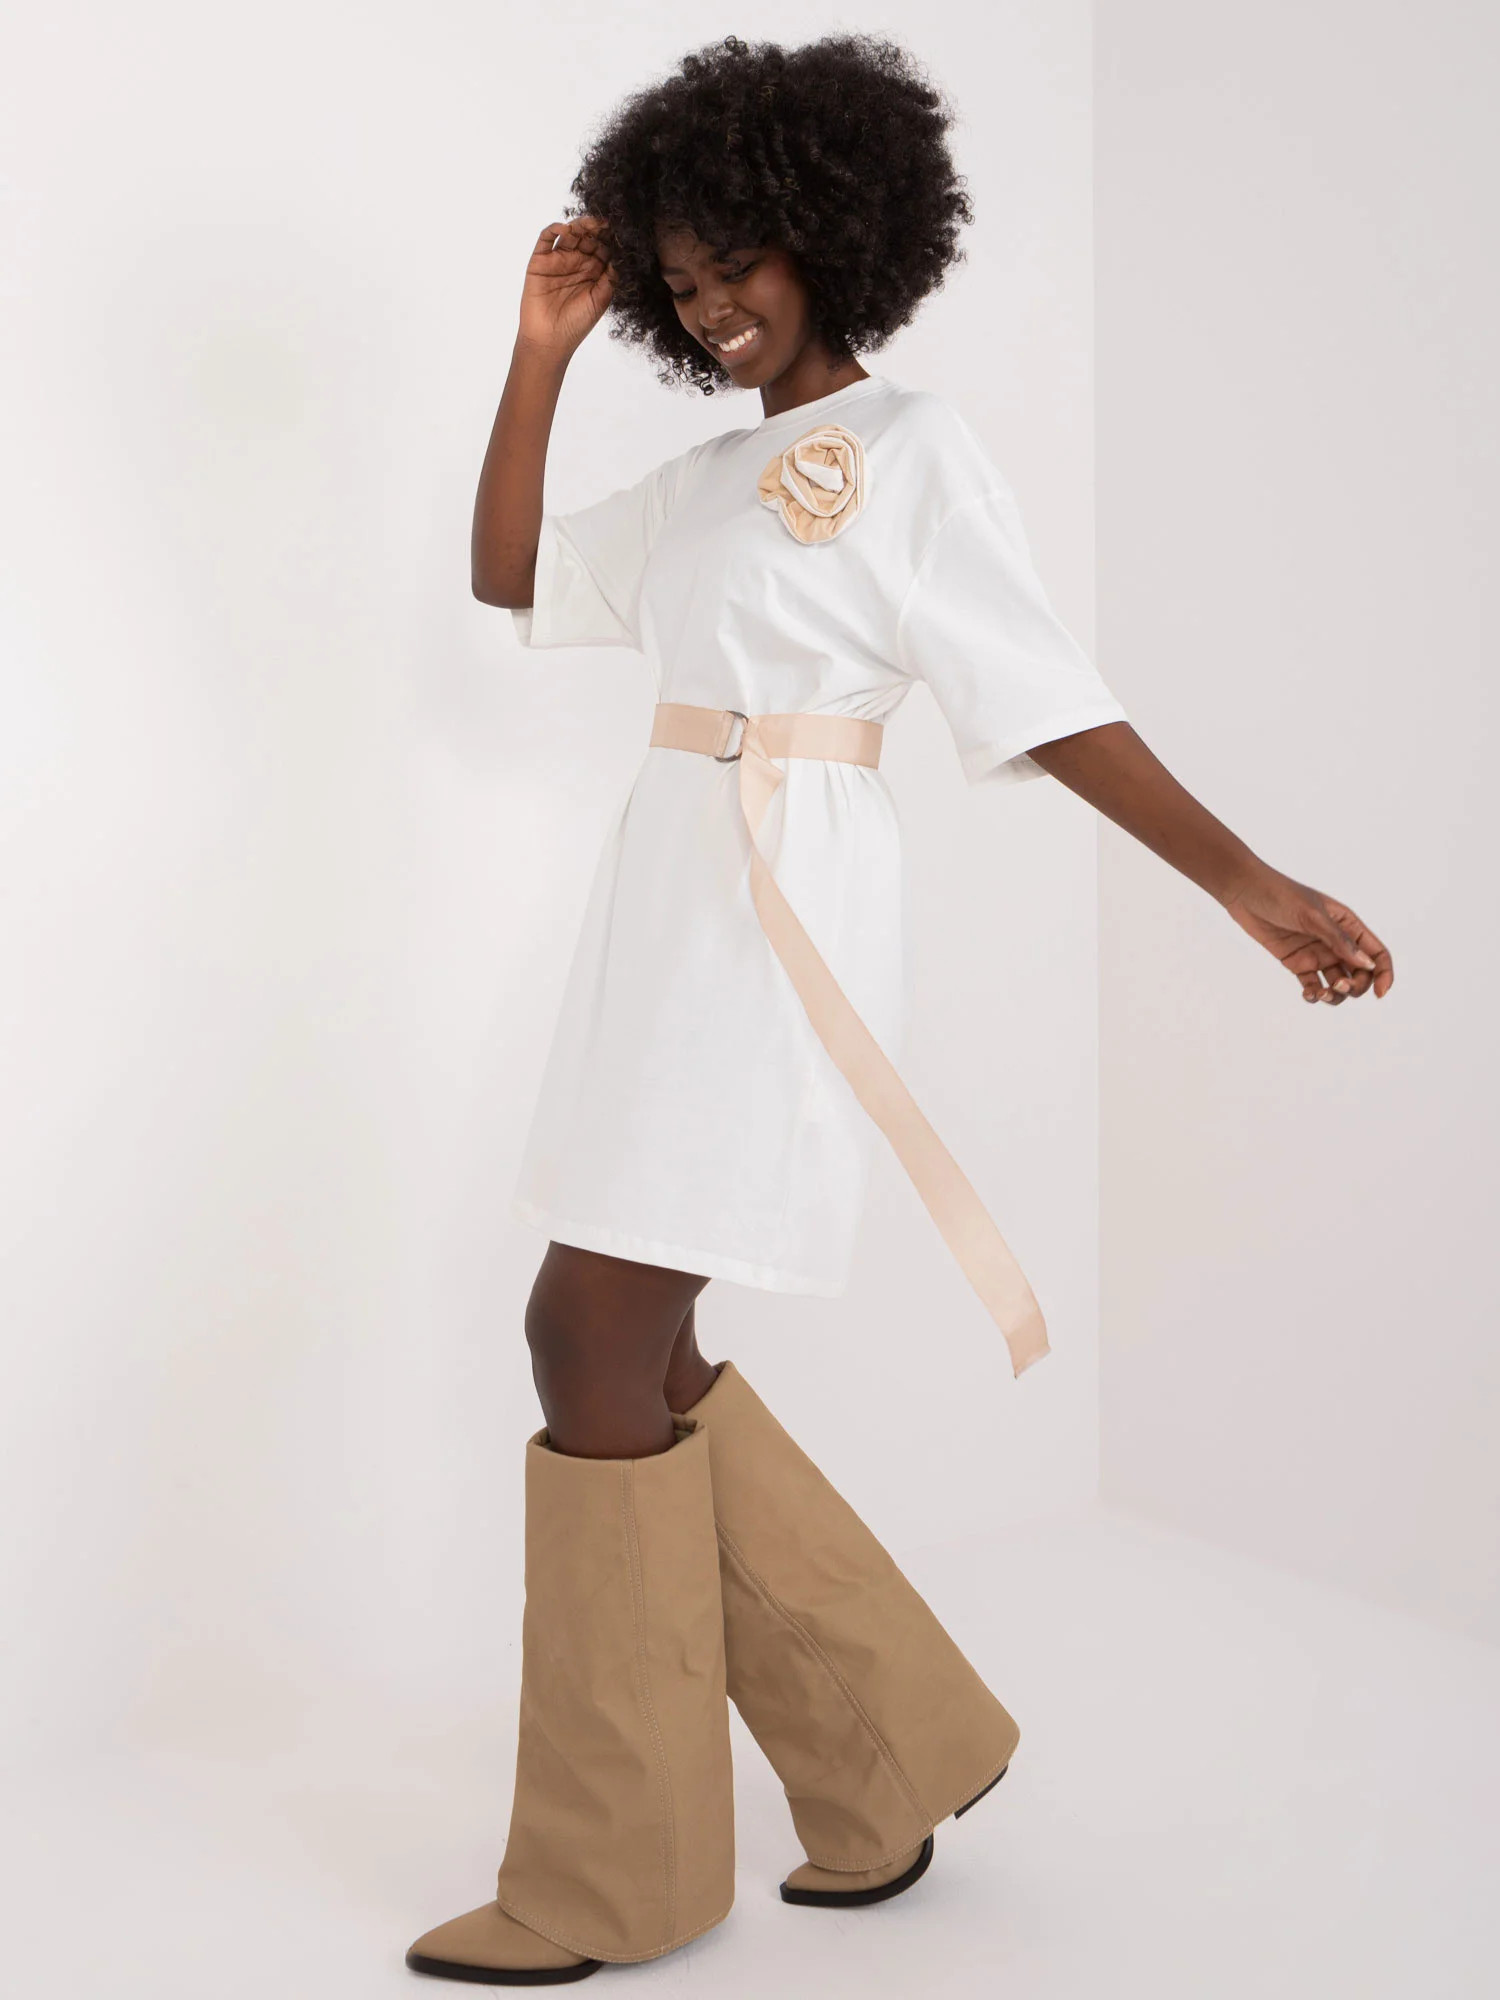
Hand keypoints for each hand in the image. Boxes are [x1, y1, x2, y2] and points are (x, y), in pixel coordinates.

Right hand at [517, 214, 616, 358]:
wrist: (550, 340)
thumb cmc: (577, 324)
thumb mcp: (601, 299)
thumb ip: (611, 277)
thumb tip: (622, 255)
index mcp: (593, 271)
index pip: (603, 247)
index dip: (611, 239)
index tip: (621, 231)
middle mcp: (576, 262)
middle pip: (587, 237)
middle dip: (597, 229)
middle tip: (606, 223)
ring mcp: (557, 260)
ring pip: (569, 234)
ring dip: (579, 225)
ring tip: (590, 223)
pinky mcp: (540, 261)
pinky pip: (545, 239)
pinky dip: (553, 229)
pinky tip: (565, 229)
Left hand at [1220, 866, 1392, 1004]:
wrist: (1245, 892)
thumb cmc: (1281, 896)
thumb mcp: (1312, 916)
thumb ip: (1339, 940)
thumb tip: (1367, 964)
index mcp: (1348, 925)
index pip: (1377, 953)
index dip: (1384, 974)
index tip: (1380, 993)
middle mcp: (1337, 942)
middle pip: (1360, 974)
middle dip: (1355, 987)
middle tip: (1338, 986)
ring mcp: (1317, 953)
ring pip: (1337, 984)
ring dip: (1335, 995)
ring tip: (1321, 994)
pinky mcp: (1297, 963)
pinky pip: (1313, 986)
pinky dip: (1314, 995)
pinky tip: (1308, 995)